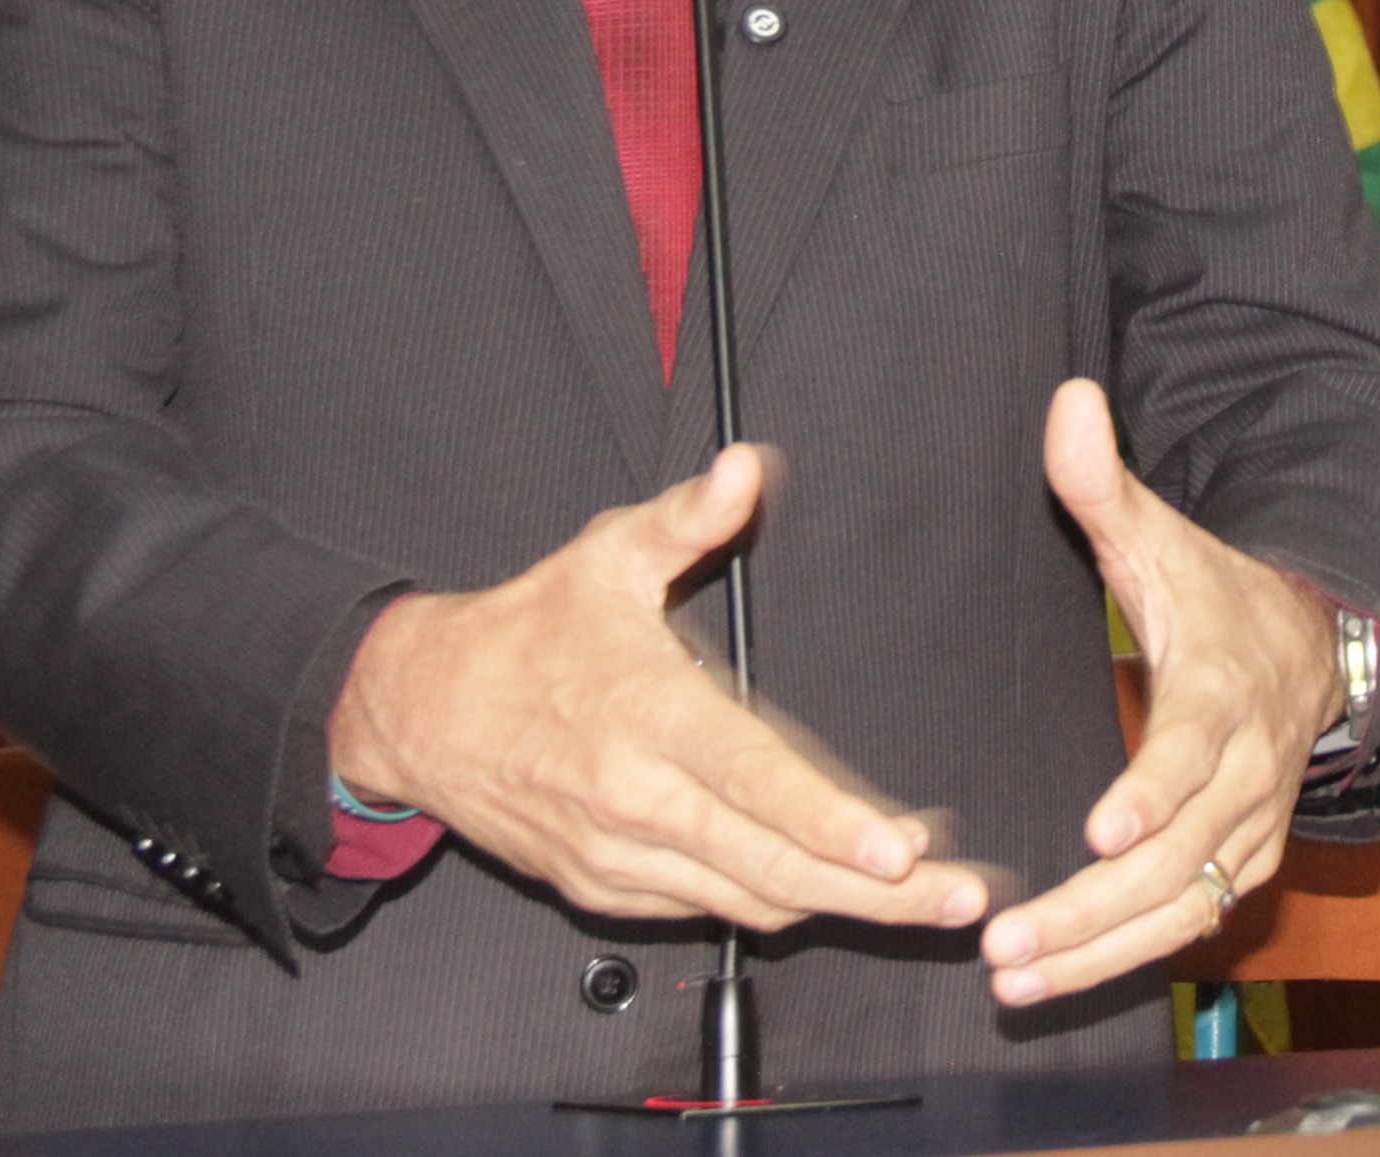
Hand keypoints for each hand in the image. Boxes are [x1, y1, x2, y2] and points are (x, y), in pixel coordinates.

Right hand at [329, 444, 990, 932]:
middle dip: (877, 893)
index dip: (830, 822)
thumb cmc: (522, 632)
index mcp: (646, 715)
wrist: (418, 712)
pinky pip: (707, 911)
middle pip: (771, 866)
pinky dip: (775, 903)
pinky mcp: (605, 891)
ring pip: (747, 901)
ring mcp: (618, 857)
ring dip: (840, 907)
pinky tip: (833, 890)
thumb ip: (687, 516)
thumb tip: (746, 468)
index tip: (901, 847)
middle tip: (960, 898)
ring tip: (925, 900)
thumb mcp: (604, 553)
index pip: (753, 780)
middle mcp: (634, 800)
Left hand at [980, 380, 1340, 1006]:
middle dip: (1094, 908)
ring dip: (1099, 951)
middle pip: (1179, 855)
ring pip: (1183, 905)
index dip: (1153, 791)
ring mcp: (1252, 827)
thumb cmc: (1221, 596)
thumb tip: (1068, 402)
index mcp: (1228, 692)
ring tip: (1013, 979)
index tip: (1102, 829)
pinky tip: (1055, 979)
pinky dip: (1125, 957)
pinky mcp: (1243, 862)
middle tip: (1007, 944)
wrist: (1319, 646)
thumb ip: (1105, 484)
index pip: (1195, 750)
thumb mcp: (1165, 537)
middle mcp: (1250, 773)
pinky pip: (1189, 922)